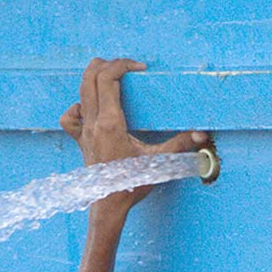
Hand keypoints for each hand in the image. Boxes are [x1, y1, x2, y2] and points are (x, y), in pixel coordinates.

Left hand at [59, 57, 209, 218]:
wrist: (108, 206)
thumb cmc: (130, 185)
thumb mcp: (158, 163)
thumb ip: (180, 145)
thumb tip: (202, 134)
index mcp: (110, 123)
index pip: (107, 79)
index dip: (122, 65)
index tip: (139, 68)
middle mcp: (93, 123)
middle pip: (89, 77)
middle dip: (108, 64)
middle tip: (127, 68)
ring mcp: (84, 131)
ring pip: (80, 91)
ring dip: (94, 78)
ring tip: (113, 79)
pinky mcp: (80, 140)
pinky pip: (70, 116)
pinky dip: (79, 105)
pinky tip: (91, 108)